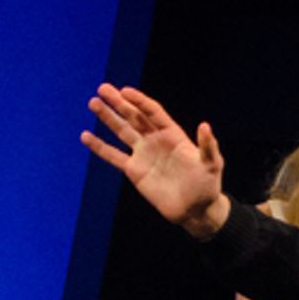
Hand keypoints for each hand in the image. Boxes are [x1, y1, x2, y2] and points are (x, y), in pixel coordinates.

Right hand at [81, 84, 229, 237]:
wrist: (195, 211)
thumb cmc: (207, 186)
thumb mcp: (212, 164)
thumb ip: (207, 146)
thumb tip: (205, 125)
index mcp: (173, 134)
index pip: (153, 112)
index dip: (139, 101)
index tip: (124, 91)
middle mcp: (156, 140)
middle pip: (134, 116)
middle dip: (119, 102)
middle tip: (102, 88)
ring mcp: (144, 155)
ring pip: (122, 131)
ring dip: (108, 117)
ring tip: (93, 103)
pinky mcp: (134, 171)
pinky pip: (114, 156)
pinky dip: (100, 147)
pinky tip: (86, 136)